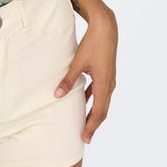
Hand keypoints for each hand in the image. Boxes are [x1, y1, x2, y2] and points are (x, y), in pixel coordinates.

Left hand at [54, 7, 117, 143]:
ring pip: (103, 102)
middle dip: (93, 125)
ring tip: (85, 124)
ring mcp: (110, 79)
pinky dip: (93, 100)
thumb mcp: (78, 62)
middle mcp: (110, 84)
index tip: (85, 138)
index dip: (91, 126)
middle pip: (102, 111)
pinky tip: (83, 101)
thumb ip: (67, 80)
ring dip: (94, 113)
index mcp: (104, 84)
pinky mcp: (107, 74)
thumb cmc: (92, 44)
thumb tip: (56, 95)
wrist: (106, 28)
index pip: (99, 112)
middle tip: (85, 138)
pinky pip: (101, 92)